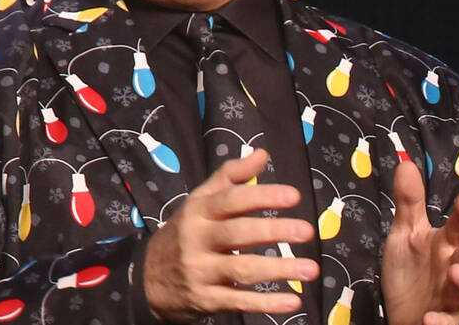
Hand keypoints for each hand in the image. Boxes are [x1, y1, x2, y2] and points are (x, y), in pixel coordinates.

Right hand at [143, 148, 319, 321]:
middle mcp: (197, 239)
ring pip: (241, 269)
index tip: (294, 196)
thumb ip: (231, 175)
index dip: (262, 196)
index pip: (232, 199)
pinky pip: (238, 301)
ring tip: (311, 269)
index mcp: (198, 211)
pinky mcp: (205, 300)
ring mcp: (200, 271)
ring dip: (278, 269)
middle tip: (308, 231)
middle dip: (274, 231)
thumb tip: (263, 153)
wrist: (146, 278)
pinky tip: (293, 301)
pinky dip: (266, 304)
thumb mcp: (200, 200)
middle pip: (238, 233)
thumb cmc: (185, 232)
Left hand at [382, 160, 458, 324]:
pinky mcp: (442, 320)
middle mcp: (454, 268)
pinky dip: (440, 321)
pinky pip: (445, 322)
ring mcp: (450, 296)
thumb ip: (409, 202)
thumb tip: (406, 161)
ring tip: (456, 272)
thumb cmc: (409, 270)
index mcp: (447, 244)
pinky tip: (431, 317)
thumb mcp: (405, 234)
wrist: (401, 312)